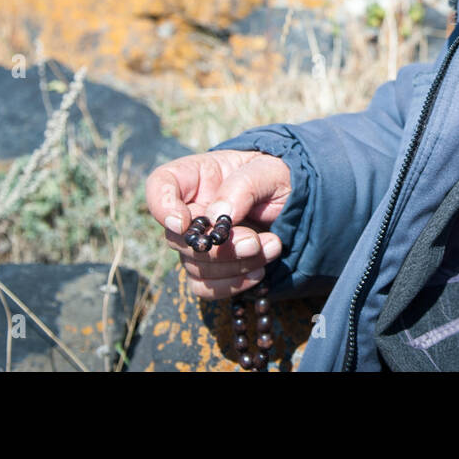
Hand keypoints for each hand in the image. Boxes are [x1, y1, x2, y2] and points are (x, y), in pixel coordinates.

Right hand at [145, 150, 292, 299]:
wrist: (298, 202)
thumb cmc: (280, 178)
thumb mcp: (270, 171)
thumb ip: (243, 186)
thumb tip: (217, 217)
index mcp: (197, 177)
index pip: (160, 186)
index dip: (162, 206)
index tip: (184, 222)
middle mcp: (191, 210)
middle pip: (180, 238)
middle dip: (220, 247)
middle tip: (255, 241)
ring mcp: (200, 242)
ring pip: (196, 266)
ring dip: (235, 265)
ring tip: (273, 247)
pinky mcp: (212, 268)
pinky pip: (206, 287)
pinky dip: (233, 285)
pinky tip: (260, 272)